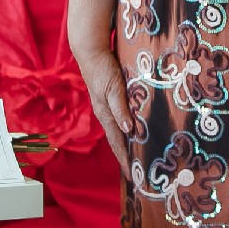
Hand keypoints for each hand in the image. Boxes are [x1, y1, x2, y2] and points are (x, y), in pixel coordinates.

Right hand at [75, 50, 131, 166]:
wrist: (91, 52)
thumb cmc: (102, 69)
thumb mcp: (112, 88)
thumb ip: (120, 108)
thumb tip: (128, 130)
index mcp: (105, 115)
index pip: (116, 142)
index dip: (124, 158)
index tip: (132, 175)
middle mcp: (105, 114)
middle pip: (117, 140)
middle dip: (125, 156)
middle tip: (136, 172)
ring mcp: (106, 107)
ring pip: (118, 130)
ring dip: (126, 144)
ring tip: (137, 155)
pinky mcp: (110, 99)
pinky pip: (120, 119)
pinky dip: (127, 129)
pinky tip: (133, 130)